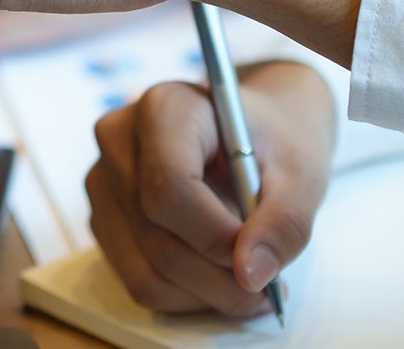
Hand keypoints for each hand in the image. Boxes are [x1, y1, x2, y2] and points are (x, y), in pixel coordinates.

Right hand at [85, 62, 333, 316]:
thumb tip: (251, 275)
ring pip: (145, 272)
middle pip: (157, 240)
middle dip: (220, 281)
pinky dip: (185, 296)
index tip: (261, 262)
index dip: (216, 239)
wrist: (252, 132)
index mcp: (165, 108)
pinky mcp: (103, 216)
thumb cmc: (275, 144)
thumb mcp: (301, 174)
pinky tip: (216, 274)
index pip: (169, 190)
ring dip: (204, 295)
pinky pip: (138, 280)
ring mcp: (102, 180)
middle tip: (269, 288)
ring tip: (246, 280)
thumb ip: (285, 222)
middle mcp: (118, 140)